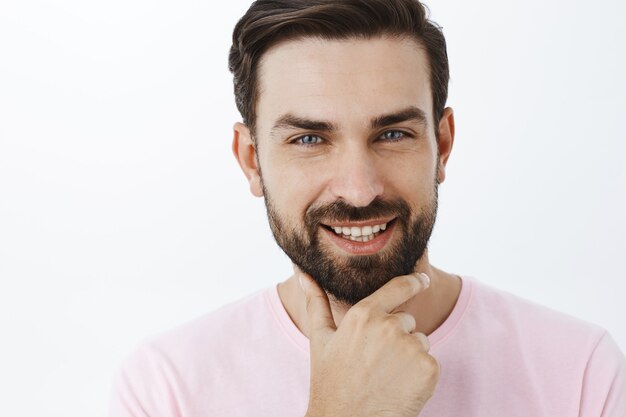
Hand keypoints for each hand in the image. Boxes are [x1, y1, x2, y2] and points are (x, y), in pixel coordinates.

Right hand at [299, 270, 438, 416]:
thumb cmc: (330, 383)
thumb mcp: (320, 340)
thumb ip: (315, 302)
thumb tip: (302, 273)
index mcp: (364, 315)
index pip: (399, 287)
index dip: (414, 282)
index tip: (422, 280)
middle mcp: (389, 326)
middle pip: (407, 321)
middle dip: (397, 337)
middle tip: (375, 363)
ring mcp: (411, 347)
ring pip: (420, 342)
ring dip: (409, 356)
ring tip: (385, 377)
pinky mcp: (428, 368)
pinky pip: (431, 363)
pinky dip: (420, 375)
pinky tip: (399, 387)